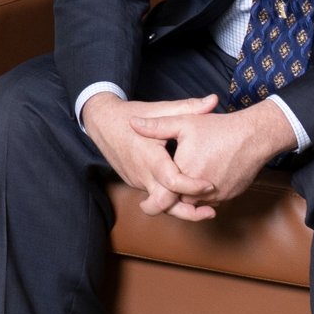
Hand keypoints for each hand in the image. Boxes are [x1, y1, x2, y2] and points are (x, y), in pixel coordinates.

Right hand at [82, 92, 219, 221]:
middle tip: (212, 211)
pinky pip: (154, 195)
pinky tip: (186, 193)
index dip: (192, 187)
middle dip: (189, 212)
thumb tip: (214, 101)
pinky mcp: (134, 183)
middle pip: (165, 205)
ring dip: (181, 206)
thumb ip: (187, 107)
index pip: (173, 182)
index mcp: (149, 157)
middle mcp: (142, 174)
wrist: (100, 122)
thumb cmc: (129, 115)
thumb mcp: (158, 109)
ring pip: (160, 203)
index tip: (210, 185)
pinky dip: (169, 198)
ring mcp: (136, 181)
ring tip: (206, 205)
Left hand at [133, 98, 290, 207]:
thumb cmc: (217, 128)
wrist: (254, 137)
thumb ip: (156, 126)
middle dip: (172, 197)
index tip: (147, 200)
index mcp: (183, 172)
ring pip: (196, 203)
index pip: (164, 193)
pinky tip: (201, 181)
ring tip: (182, 186)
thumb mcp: (183, 122)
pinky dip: (205, 195)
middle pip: (179, 201)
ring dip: (189, 197)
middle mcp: (200, 189)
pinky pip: (211, 201)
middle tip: (161, 195)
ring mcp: (216, 195)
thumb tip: (131, 123)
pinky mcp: (229, 196)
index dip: (155, 197)